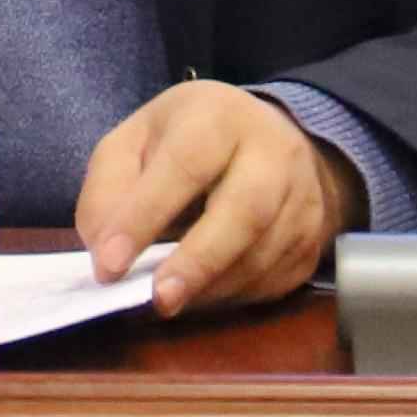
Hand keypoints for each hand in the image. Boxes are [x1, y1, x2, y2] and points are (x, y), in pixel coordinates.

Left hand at [76, 79, 356, 318]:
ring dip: (210, 288)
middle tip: (157, 299)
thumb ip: (109, 187)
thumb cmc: (189, 141)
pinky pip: (275, 280)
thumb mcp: (137, 140)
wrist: (271, 139)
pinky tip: (203, 294)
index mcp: (218, 116)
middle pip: (246, 211)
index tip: (109, 265)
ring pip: (262, 255)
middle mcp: (273, 151)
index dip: (144, 217)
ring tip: (169, 300)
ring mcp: (303, 197)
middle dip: (197, 262)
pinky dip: (232, 296)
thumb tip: (103, 250)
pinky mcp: (313, 239)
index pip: (184, 165)